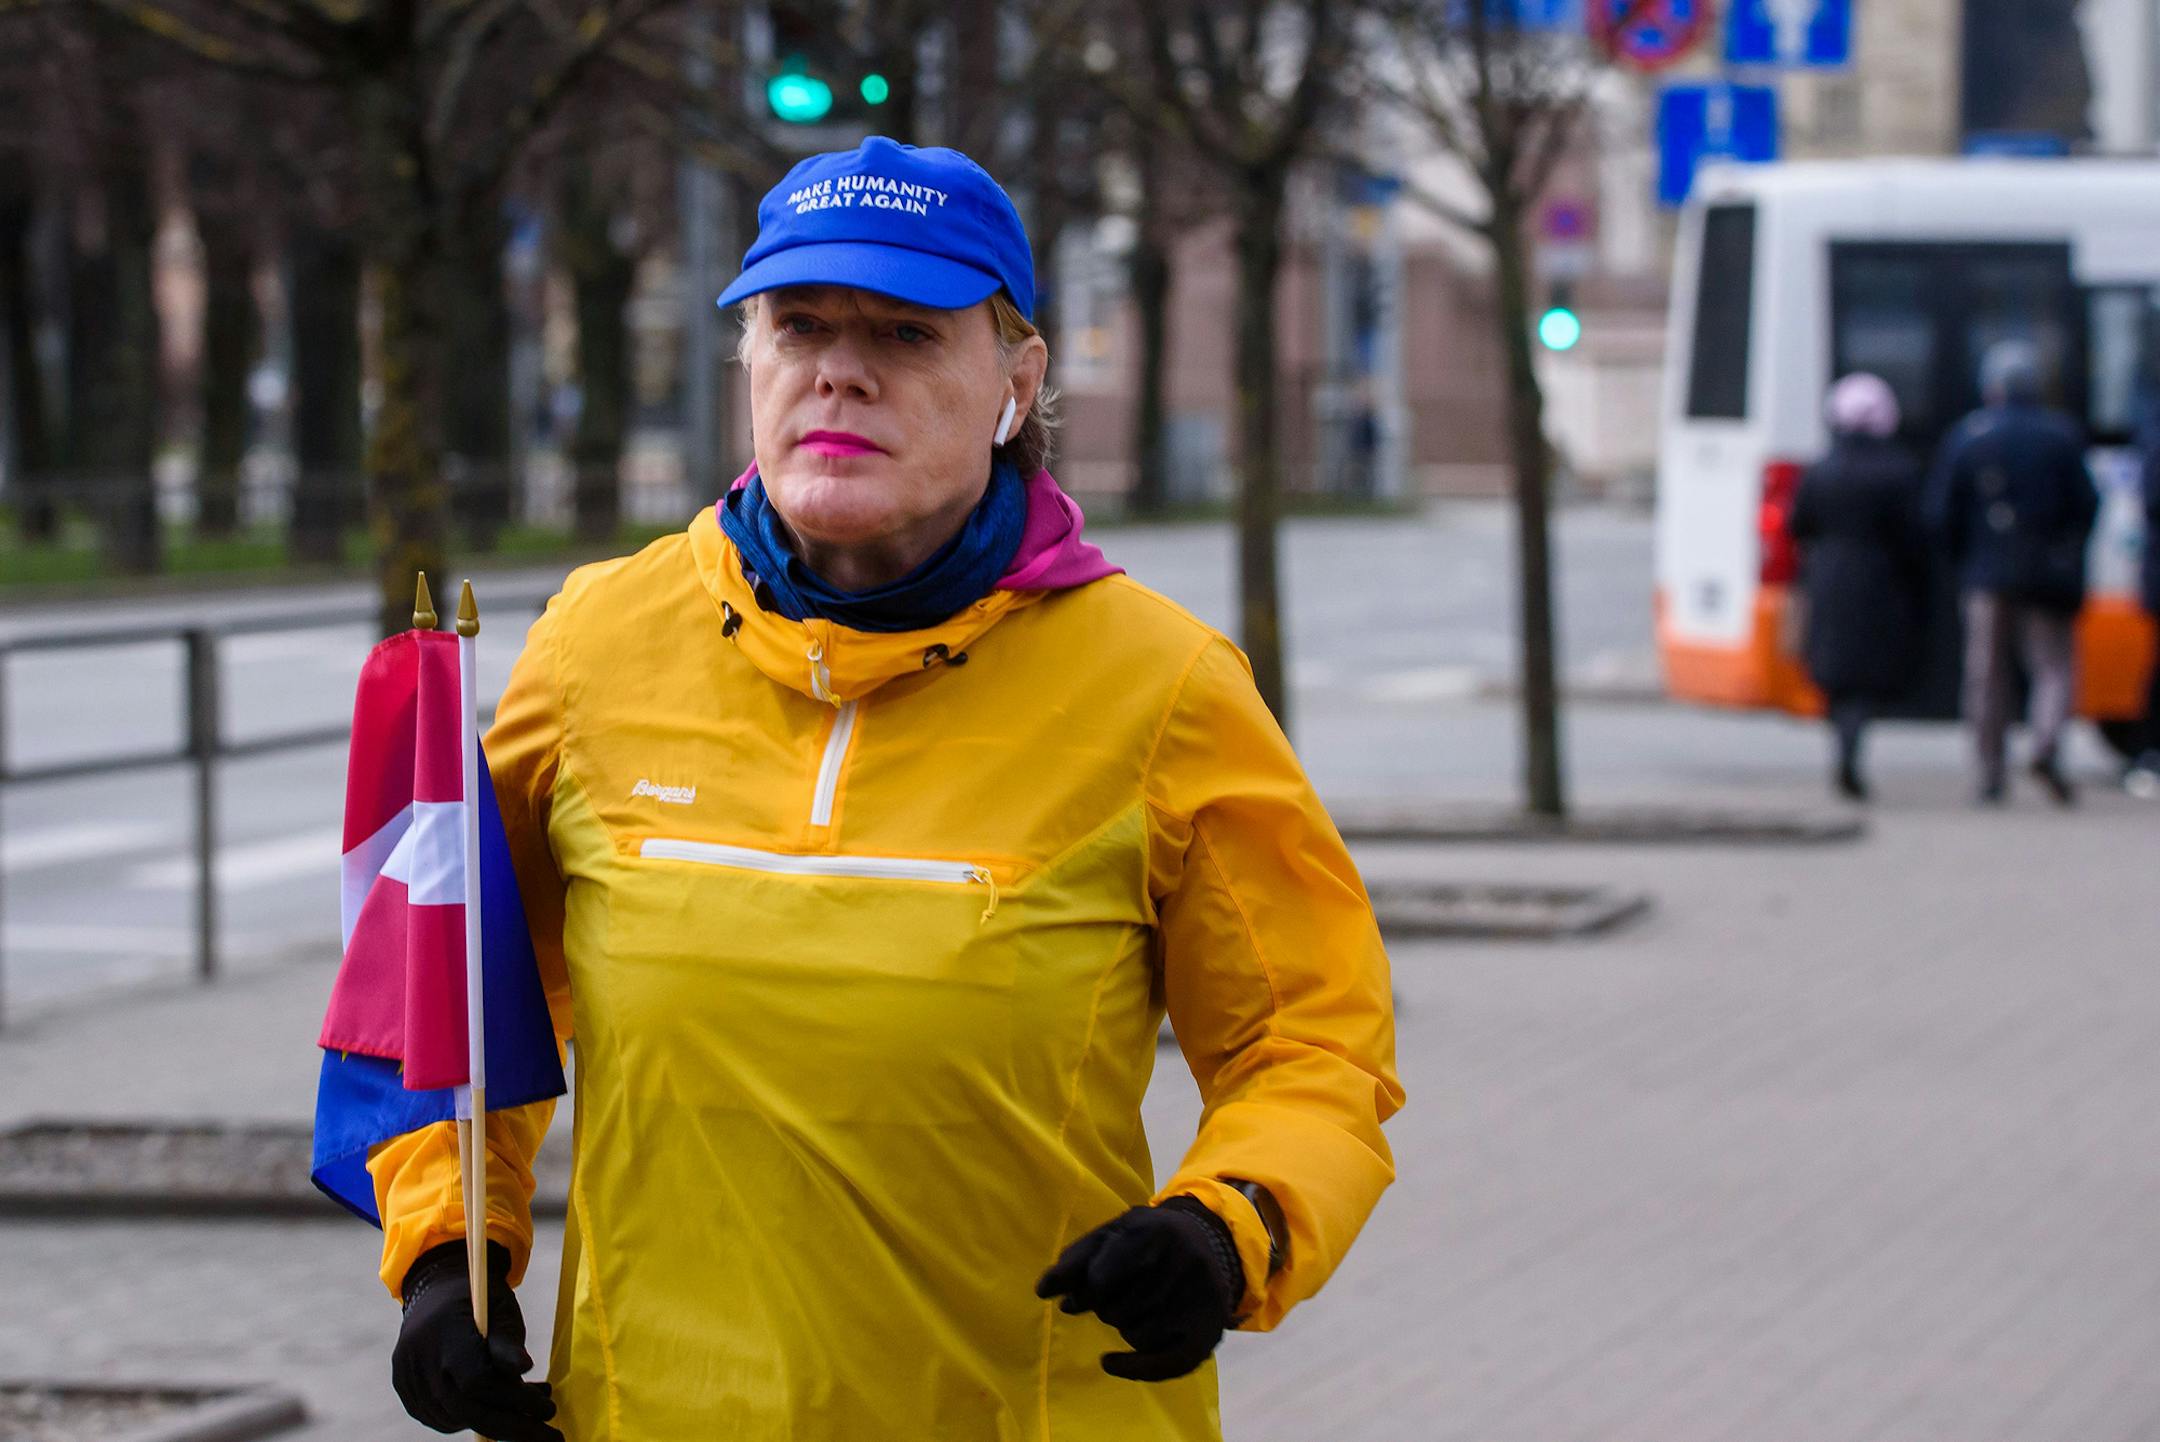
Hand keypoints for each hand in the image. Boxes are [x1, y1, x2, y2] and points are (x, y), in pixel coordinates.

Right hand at [392, 1239, 561, 1440]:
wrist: (436, 1288)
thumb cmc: (479, 1299)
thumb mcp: (501, 1309)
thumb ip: (508, 1341)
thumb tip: (525, 1367)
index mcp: (446, 1332)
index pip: (477, 1381)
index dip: (514, 1399)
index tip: (547, 1408)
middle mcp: (420, 1357)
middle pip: (464, 1409)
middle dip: (510, 1427)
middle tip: (547, 1435)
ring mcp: (407, 1373)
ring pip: (452, 1417)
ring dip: (493, 1424)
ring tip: (529, 1414)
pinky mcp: (404, 1385)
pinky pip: (437, 1416)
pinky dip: (468, 1420)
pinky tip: (497, 1411)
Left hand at [1034, 1199, 1242, 1381]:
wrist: (1207, 1244)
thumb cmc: (1146, 1240)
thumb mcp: (1113, 1233)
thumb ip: (1077, 1258)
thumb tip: (1043, 1291)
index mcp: (1154, 1229)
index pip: (1099, 1279)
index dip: (1086, 1290)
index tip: (1090, 1286)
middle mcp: (1183, 1261)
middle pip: (1115, 1310)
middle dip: (1105, 1306)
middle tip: (1120, 1292)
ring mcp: (1200, 1298)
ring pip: (1135, 1335)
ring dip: (1124, 1326)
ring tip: (1139, 1306)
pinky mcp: (1209, 1331)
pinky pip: (1164, 1365)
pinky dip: (1132, 1368)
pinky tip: (1109, 1362)